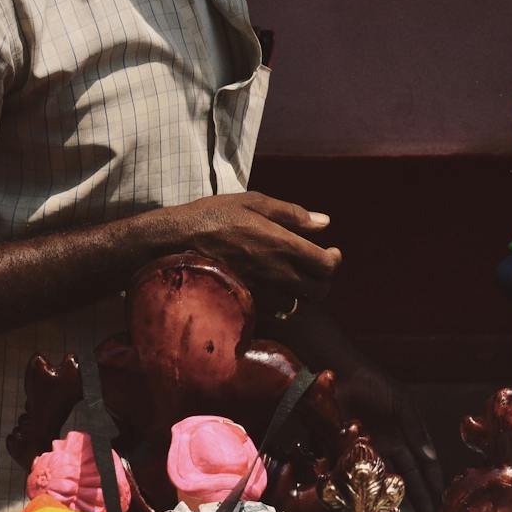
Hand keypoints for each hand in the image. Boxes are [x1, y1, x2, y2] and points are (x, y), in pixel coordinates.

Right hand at [178, 191, 341, 297]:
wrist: (176, 241)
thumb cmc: (215, 215)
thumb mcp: (254, 202)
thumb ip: (292, 214)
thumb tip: (324, 223)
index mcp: (283, 245)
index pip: (327, 266)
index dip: (335, 260)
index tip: (331, 251)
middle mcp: (276, 272)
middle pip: (318, 291)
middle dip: (323, 280)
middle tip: (316, 266)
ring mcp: (259, 290)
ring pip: (296, 303)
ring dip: (300, 291)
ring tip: (292, 274)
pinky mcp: (244, 300)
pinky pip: (272, 309)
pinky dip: (278, 300)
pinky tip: (270, 283)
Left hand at [338, 365, 443, 511]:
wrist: (343, 375)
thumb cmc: (376, 386)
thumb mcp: (403, 407)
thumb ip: (416, 432)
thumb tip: (430, 460)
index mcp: (406, 438)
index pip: (423, 469)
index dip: (433, 487)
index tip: (441, 508)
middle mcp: (390, 449)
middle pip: (406, 482)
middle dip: (418, 502)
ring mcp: (369, 454)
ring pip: (385, 484)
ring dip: (393, 503)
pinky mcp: (348, 455)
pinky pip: (358, 479)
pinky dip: (363, 493)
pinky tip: (369, 509)